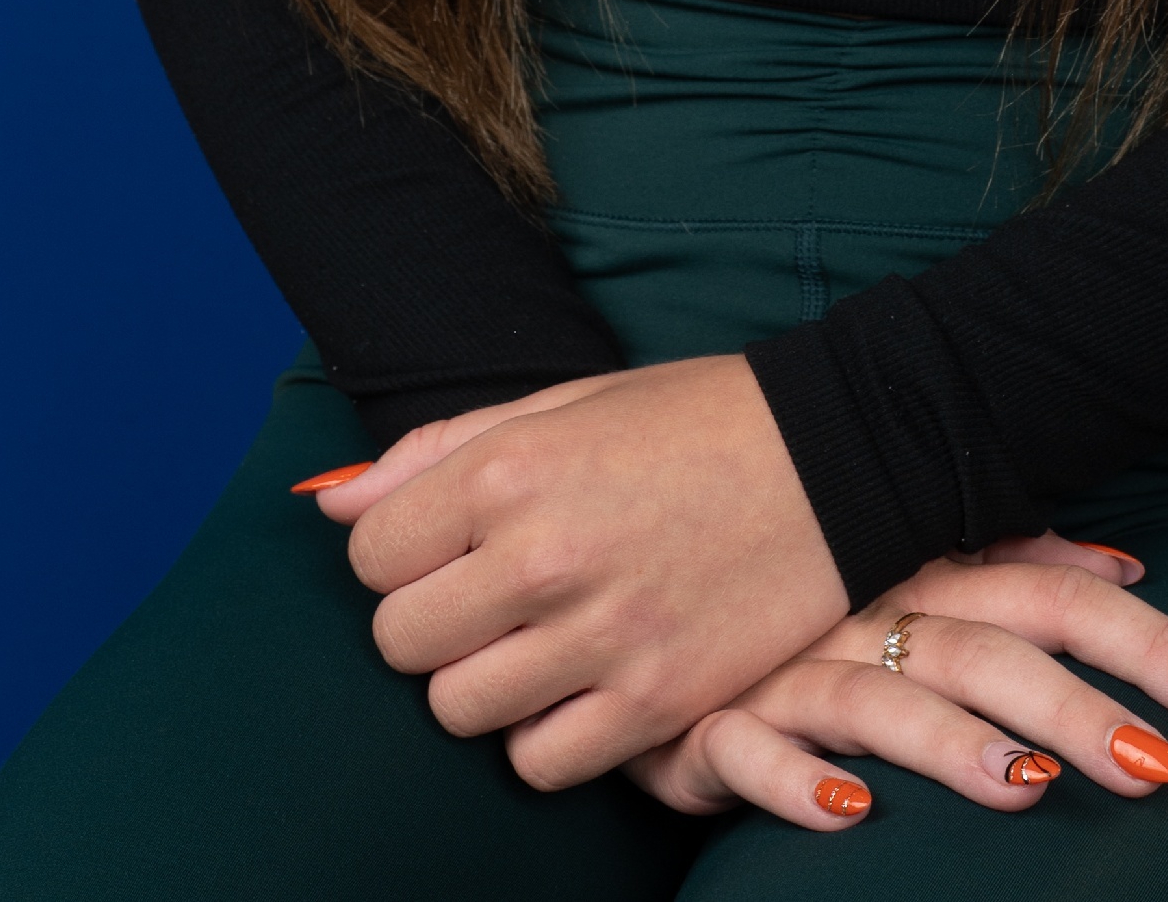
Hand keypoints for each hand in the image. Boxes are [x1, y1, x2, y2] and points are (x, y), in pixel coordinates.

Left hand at [301, 357, 849, 784]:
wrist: (835, 455)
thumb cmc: (690, 419)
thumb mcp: (560, 404)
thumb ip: (438, 453)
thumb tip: (332, 506)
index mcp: (511, 468)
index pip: (372, 558)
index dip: (401, 557)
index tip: (448, 548)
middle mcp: (543, 556)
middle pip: (401, 644)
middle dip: (430, 625)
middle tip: (488, 599)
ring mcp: (601, 638)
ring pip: (459, 712)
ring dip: (483, 683)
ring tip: (534, 642)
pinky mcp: (655, 703)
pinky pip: (540, 763)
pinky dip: (545, 736)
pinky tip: (580, 685)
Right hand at [622, 536, 1167, 832]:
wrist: (624, 550)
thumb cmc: (787, 573)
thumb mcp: (900, 557)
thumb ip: (1007, 556)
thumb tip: (1125, 564)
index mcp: (916, 564)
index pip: (1052, 593)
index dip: (1146, 641)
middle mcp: (862, 606)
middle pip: (990, 650)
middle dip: (1084, 705)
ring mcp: (782, 660)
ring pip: (880, 699)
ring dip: (953, 745)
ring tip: (1028, 793)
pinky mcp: (700, 719)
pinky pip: (744, 749)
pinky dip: (795, 781)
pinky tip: (849, 813)